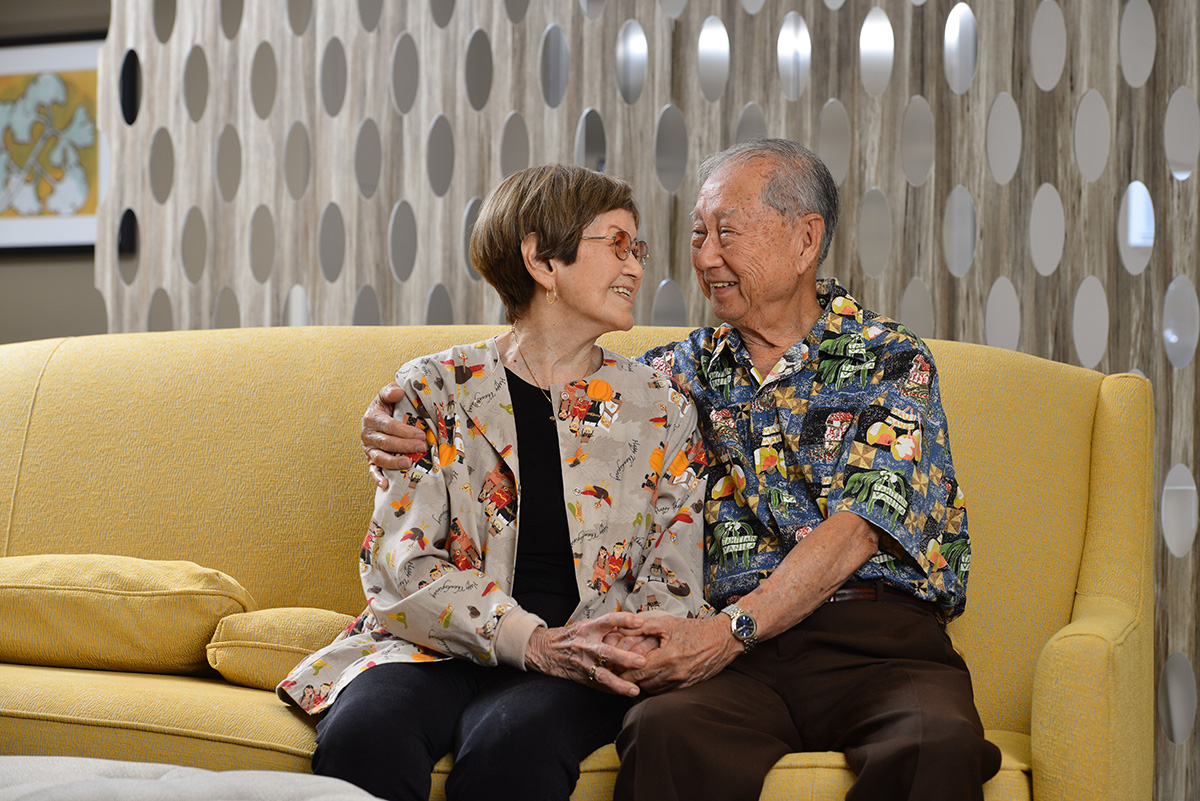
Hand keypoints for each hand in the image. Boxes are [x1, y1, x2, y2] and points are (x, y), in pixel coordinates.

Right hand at [361, 382, 428, 488]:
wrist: (379, 415)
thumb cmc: (387, 405)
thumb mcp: (387, 395)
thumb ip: (390, 391)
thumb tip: (398, 392)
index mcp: (372, 417)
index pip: (389, 426)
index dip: (405, 431)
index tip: (421, 434)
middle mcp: (368, 434)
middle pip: (386, 442)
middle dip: (405, 446)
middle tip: (422, 447)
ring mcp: (368, 448)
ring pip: (380, 457)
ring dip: (394, 462)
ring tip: (408, 463)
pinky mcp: (370, 459)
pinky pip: (372, 470)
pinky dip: (377, 478)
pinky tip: (385, 484)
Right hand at [525, 613, 649, 696]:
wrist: (545, 650)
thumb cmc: (570, 636)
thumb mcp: (586, 625)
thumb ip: (607, 627)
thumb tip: (633, 625)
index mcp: (587, 629)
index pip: (607, 621)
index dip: (623, 620)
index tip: (640, 622)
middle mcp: (585, 645)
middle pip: (606, 652)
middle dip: (625, 658)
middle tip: (642, 661)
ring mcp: (582, 664)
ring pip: (602, 675)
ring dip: (619, 683)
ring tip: (634, 689)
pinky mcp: (581, 677)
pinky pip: (598, 686)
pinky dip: (612, 690)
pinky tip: (624, 694)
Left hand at [619, 616, 740, 693]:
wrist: (722, 639)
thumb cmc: (695, 630)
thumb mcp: (667, 623)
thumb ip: (642, 627)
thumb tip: (621, 628)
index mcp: (668, 657)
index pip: (637, 672)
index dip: (622, 671)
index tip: (613, 667)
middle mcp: (674, 674)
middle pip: (642, 684)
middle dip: (628, 678)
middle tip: (617, 671)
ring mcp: (682, 683)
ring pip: (652, 690)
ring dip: (641, 684)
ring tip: (632, 674)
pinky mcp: (687, 687)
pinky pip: (664, 691)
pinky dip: (654, 686)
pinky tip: (649, 677)